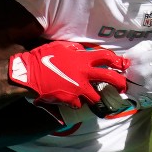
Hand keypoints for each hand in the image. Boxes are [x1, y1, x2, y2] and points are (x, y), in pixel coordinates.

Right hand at [9, 41, 127, 107]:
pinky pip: (78, 104)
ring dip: (95, 98)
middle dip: (119, 83)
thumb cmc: (42, 58)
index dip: (117, 61)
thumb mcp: (60, 47)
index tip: (122, 64)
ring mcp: (78, 88)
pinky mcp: (70, 100)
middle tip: (123, 87)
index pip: (106, 57)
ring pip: (96, 97)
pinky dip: (76, 103)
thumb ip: (74, 49)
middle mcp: (84, 74)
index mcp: (82, 59)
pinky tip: (70, 101)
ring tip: (94, 99)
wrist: (29, 74)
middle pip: (109, 78)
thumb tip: (81, 50)